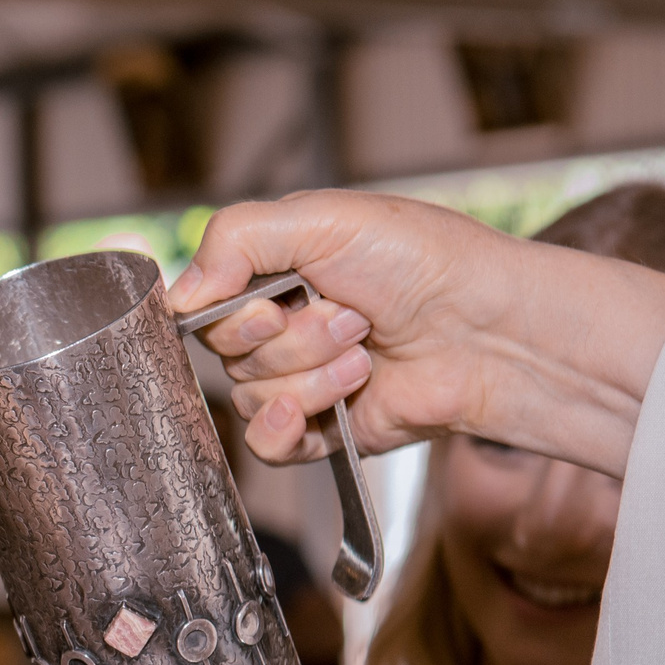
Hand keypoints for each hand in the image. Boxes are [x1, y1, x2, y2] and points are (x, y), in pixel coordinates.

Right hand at [169, 189, 664, 477]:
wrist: (490, 331)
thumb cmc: (427, 262)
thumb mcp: (326, 217)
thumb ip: (236, 238)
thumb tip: (175, 295)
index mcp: (273, 272)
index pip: (201, 304)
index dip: (229, 311)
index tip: (273, 300)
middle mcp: (280, 327)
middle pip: (225, 354)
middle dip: (289, 337)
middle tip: (350, 316)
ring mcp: (298, 382)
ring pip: (249, 398)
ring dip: (309, 377)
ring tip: (367, 354)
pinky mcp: (320, 432)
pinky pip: (267, 447)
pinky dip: (287, 428)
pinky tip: (325, 408)